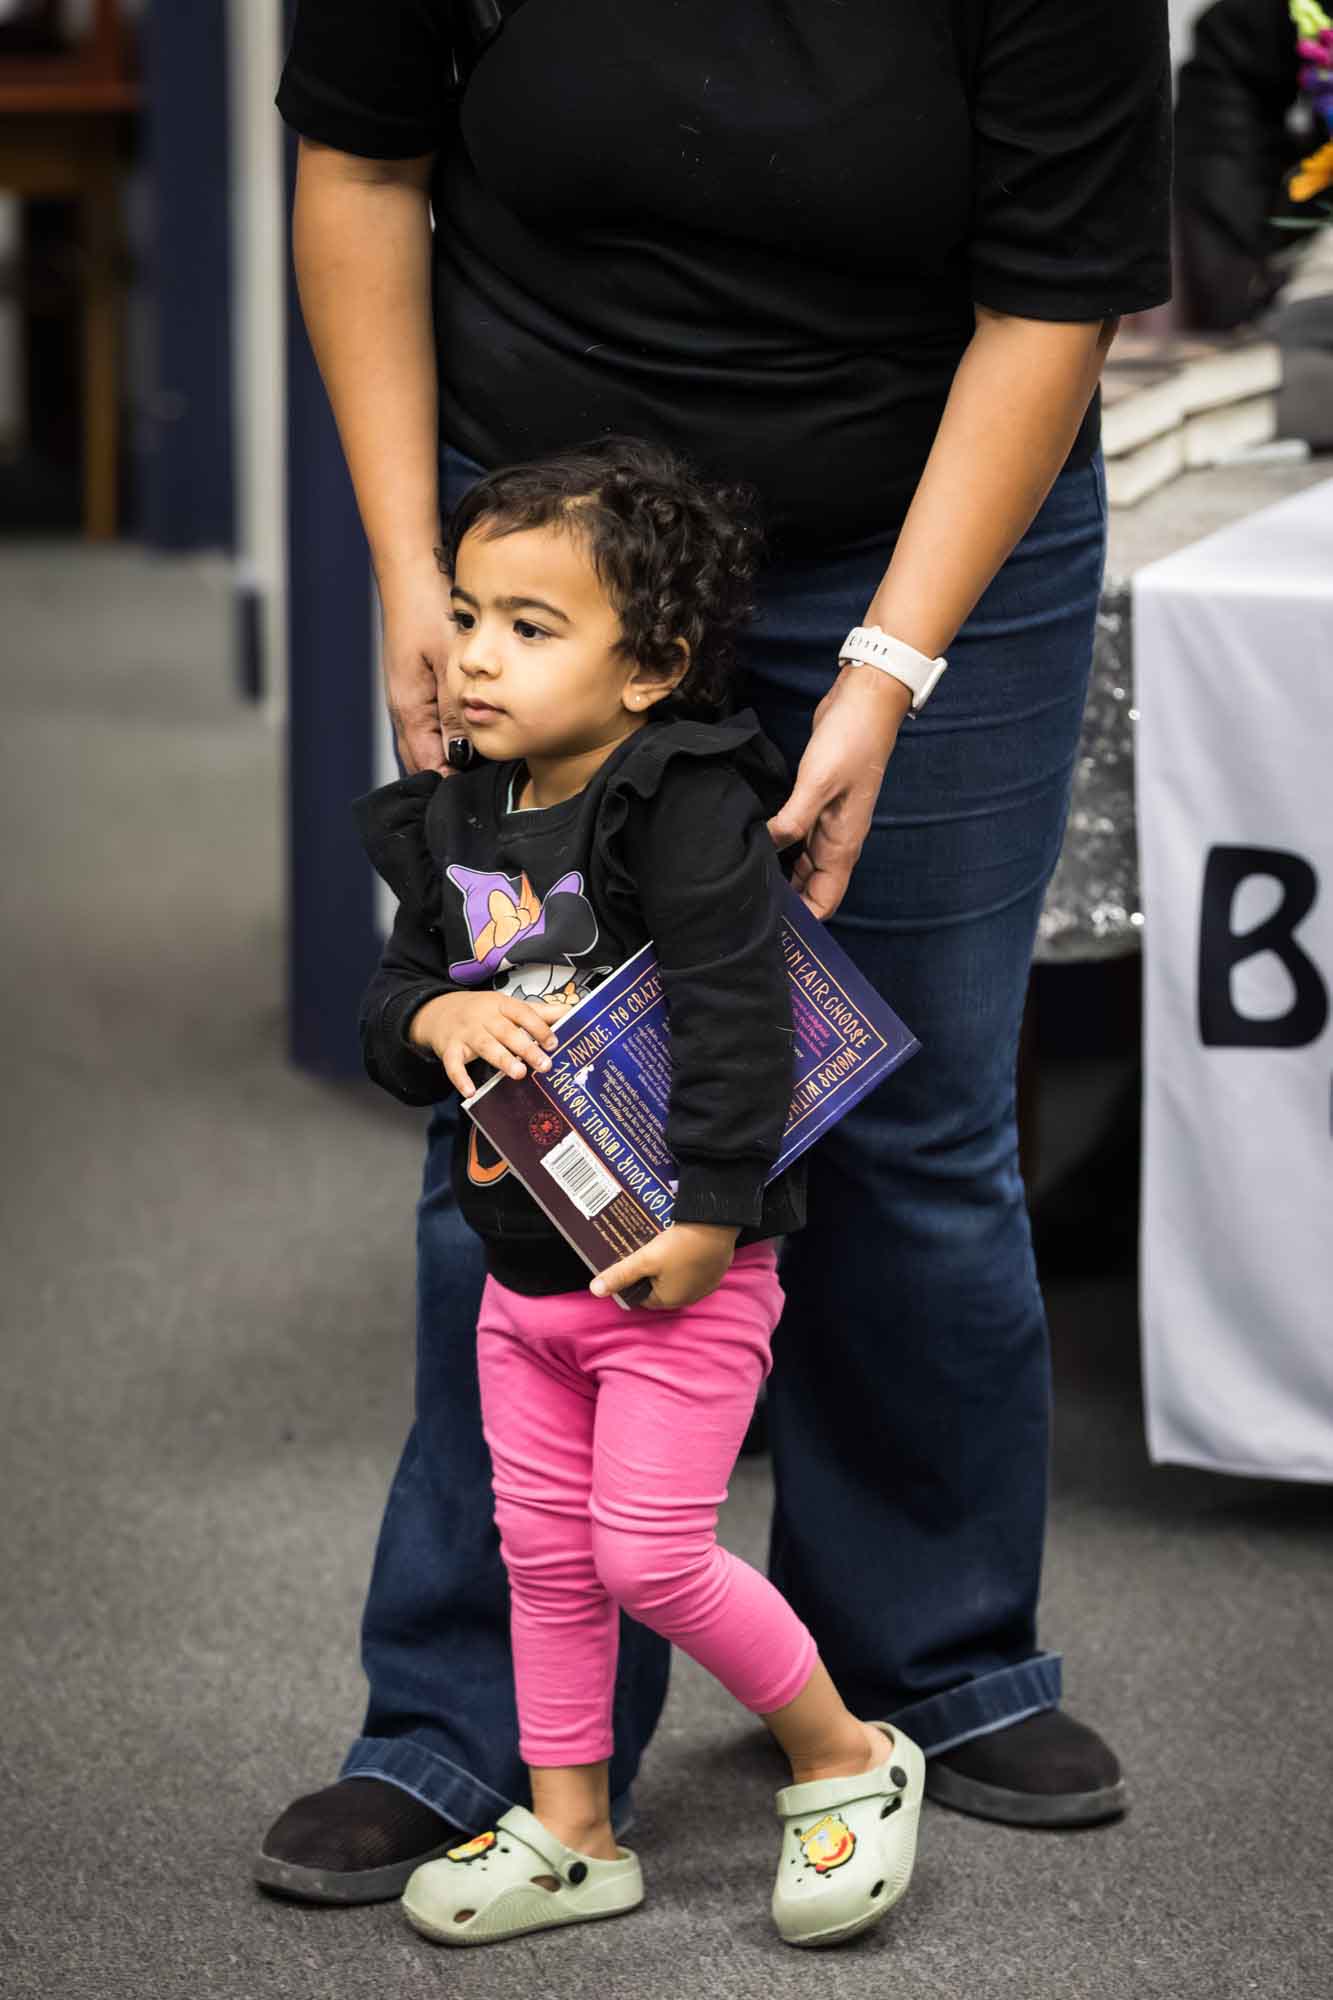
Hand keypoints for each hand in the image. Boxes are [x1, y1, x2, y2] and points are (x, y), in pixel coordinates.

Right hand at [379, 557, 458, 774]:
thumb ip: (453, 711)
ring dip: (447, 758)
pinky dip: (446, 736)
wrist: (411, 573)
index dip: (448, 784)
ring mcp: (408, 696)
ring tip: (477, 770)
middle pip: (422, 760)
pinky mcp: (416, 683)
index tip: (474, 796)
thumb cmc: (428, 610)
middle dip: (445, 778)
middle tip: (477, 791)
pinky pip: (429, 723)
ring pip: (426, 743)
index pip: (426, 765)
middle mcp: (404, 708)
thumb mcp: (447, 663)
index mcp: (409, 709)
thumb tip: (459, 757)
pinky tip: (467, 736)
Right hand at [409, 991, 569, 1097]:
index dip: (539, 1027)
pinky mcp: (450, 1049)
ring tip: (519, 1074)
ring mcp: (466, 1033)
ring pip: (485, 1046)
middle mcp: (483, 1017)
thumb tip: (571, 1011)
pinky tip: (470, 1092)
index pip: (522, 1013)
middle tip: (544, 1064)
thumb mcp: (508, 1006)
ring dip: (502, 1060)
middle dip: (526, 1048)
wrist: (439, 1011)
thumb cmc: (481, 1011)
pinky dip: (460, 1078)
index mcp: (501, 1005)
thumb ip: (539, 1012)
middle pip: (506, 1031)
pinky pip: (453, 1065)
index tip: (554, 1042)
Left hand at [591, 1222, 740, 1310]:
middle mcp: (689, 1298)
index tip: (628, 1263)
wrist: (717, 1225)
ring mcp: (705, 1285)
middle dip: (649, 1273)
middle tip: (642, 1252)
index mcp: (670, 1301)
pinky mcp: (715, 1271)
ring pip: (677, 1278)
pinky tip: (679, 1245)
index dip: (632, 1280)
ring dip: (668, 1267)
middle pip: (660, 1288)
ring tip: (658, 1246)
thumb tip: (595, 1291)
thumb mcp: (645, 1259)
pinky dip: (685, 1261)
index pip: (642, 1296)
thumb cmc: (681, 1245)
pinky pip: (693, 1270)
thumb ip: (620, 1275)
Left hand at [767, 664, 912, 919]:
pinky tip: (752, 844)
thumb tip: (765, 848)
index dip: (803, 920)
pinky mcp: (814, 801)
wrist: (866, 698)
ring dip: (778, 874)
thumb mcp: (818, 783)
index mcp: (844, 845)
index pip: (826, 901)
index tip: (769, 925)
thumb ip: (792, 820)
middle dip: (785, 901)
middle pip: (810, 888)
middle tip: (744, 905)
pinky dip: (776, 845)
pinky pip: (795, 837)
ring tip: (743, 880)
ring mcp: (825, 821)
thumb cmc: (851, 741)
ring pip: (800, 864)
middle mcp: (836, 840)